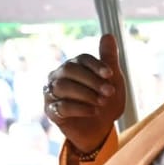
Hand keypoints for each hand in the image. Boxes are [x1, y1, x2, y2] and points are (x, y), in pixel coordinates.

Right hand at [45, 34, 125, 152]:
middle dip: (91, 80)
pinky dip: (79, 108)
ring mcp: (52, 93)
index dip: (96, 65)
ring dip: (86, 94)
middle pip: (69, 70)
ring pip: (62, 87)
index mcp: (74, 66)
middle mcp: (59, 76)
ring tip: (102, 102)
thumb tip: (108, 35)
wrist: (100, 129)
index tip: (110, 74)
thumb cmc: (105, 101)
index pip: (81, 59)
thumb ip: (109, 59)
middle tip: (109, 91)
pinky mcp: (51, 111)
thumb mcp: (112, 81)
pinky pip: (60, 106)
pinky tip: (94, 111)